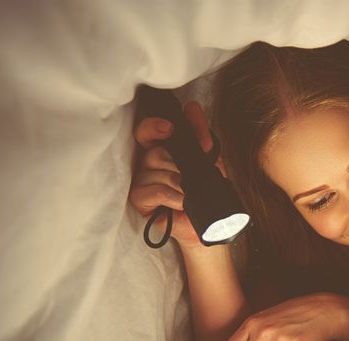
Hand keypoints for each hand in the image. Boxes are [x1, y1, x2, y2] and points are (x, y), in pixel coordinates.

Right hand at [128, 101, 221, 247]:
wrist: (209, 224)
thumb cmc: (206, 192)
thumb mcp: (209, 160)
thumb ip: (201, 135)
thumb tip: (191, 108)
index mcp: (161, 150)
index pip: (148, 132)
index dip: (154, 126)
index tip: (169, 127)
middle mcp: (147, 163)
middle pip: (155, 151)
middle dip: (178, 163)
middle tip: (190, 177)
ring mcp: (141, 181)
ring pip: (156, 170)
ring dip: (179, 183)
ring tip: (189, 194)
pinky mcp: (139, 200)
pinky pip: (153, 190)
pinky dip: (172, 196)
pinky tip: (182, 203)